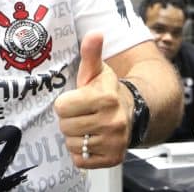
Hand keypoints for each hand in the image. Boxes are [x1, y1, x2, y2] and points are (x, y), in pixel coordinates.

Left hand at [54, 33, 130, 168]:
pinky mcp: (113, 159)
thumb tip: (95, 33)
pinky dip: (81, 152)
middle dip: (69, 120)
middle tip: (81, 114)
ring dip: (75, 137)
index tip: (75, 100)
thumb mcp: (97, 71)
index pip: (62, 107)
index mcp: (105, 98)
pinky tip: (91, 140)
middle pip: (65, 126)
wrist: (130, 112)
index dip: (65, 103)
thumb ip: (91, 53)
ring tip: (87, 126)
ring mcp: (114, 142)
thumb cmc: (106, 90)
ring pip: (72, 144)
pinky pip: (80, 160)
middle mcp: (113, 121)